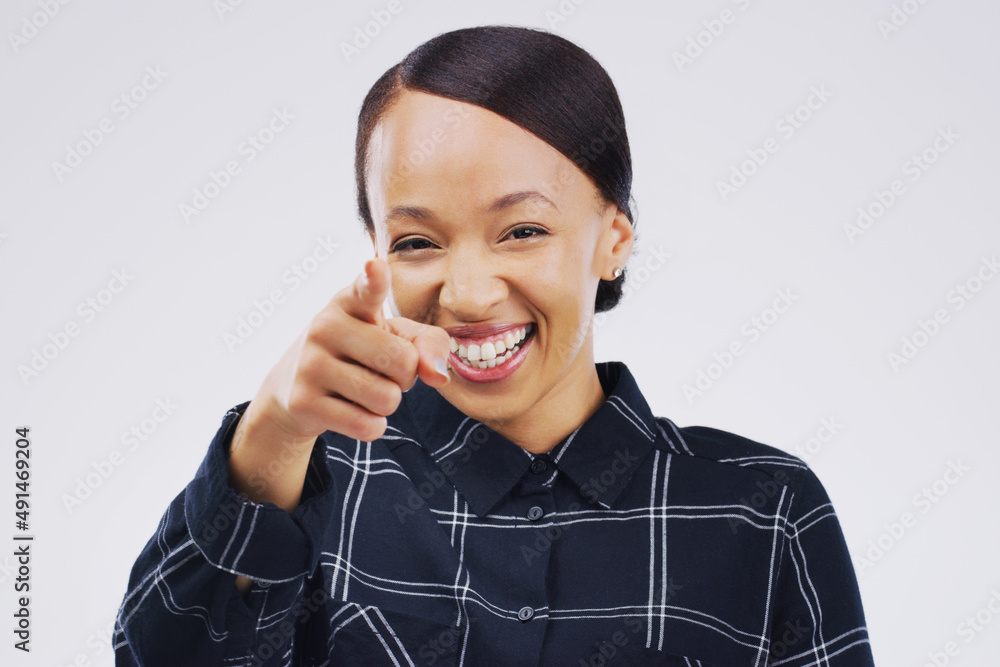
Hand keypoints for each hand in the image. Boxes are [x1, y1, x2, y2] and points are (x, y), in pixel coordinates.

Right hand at [243, 255, 450, 447]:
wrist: (294, 389)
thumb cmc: (360, 353)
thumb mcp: (396, 338)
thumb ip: (429, 345)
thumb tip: (438, 375)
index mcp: (350, 302)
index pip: (366, 289)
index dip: (374, 279)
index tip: (375, 266)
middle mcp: (325, 326)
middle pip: (402, 361)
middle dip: (405, 377)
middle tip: (381, 371)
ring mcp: (310, 364)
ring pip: (387, 398)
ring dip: (387, 403)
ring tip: (363, 389)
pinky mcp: (303, 402)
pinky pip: (367, 425)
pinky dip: (372, 425)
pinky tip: (351, 411)